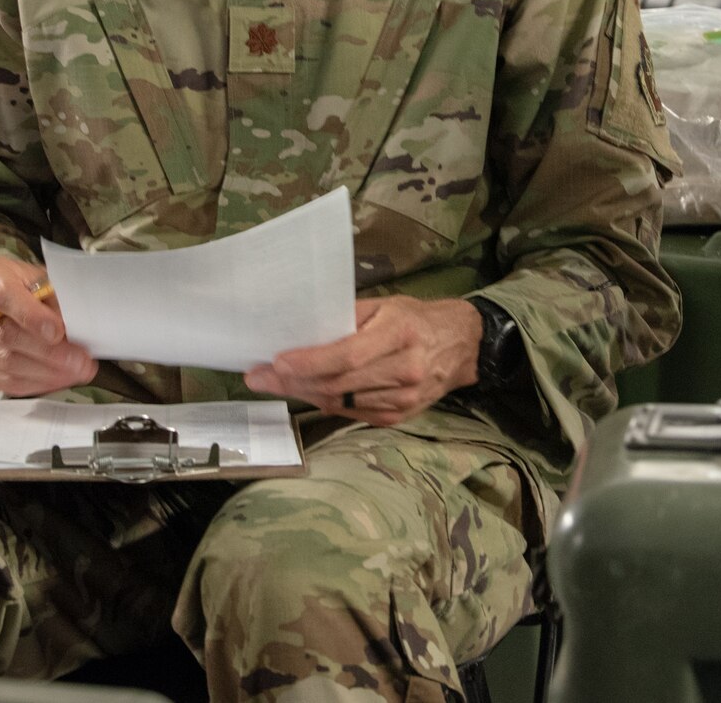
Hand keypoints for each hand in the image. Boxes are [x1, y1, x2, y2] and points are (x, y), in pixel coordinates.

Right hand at [0, 255, 96, 396]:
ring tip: (76, 372)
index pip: (5, 296)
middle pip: (8, 335)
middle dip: (49, 353)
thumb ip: (55, 299)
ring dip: (47, 372)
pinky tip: (58, 379)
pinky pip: (4, 381)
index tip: (58, 333)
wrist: (2, 296)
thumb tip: (71, 330)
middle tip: (80, 361)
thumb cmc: (28, 285)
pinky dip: (35, 383)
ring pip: (7, 362)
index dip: (32, 317)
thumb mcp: (44, 279)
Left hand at [243, 297, 481, 426]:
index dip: (310, 362)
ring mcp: (405, 398)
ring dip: (304, 394)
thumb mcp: (386, 305)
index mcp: (401, 333)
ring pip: (341, 402)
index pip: (348, 354)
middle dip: (293, 382)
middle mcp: (406, 370)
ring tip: (276, 383)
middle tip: (258, 377)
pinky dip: (327, 402)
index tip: (276, 362)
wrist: (462, 346)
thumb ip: (348, 317)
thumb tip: (303, 331)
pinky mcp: (400, 416)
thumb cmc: (417, 319)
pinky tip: (309, 392)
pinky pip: (353, 413)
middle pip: (339, 383)